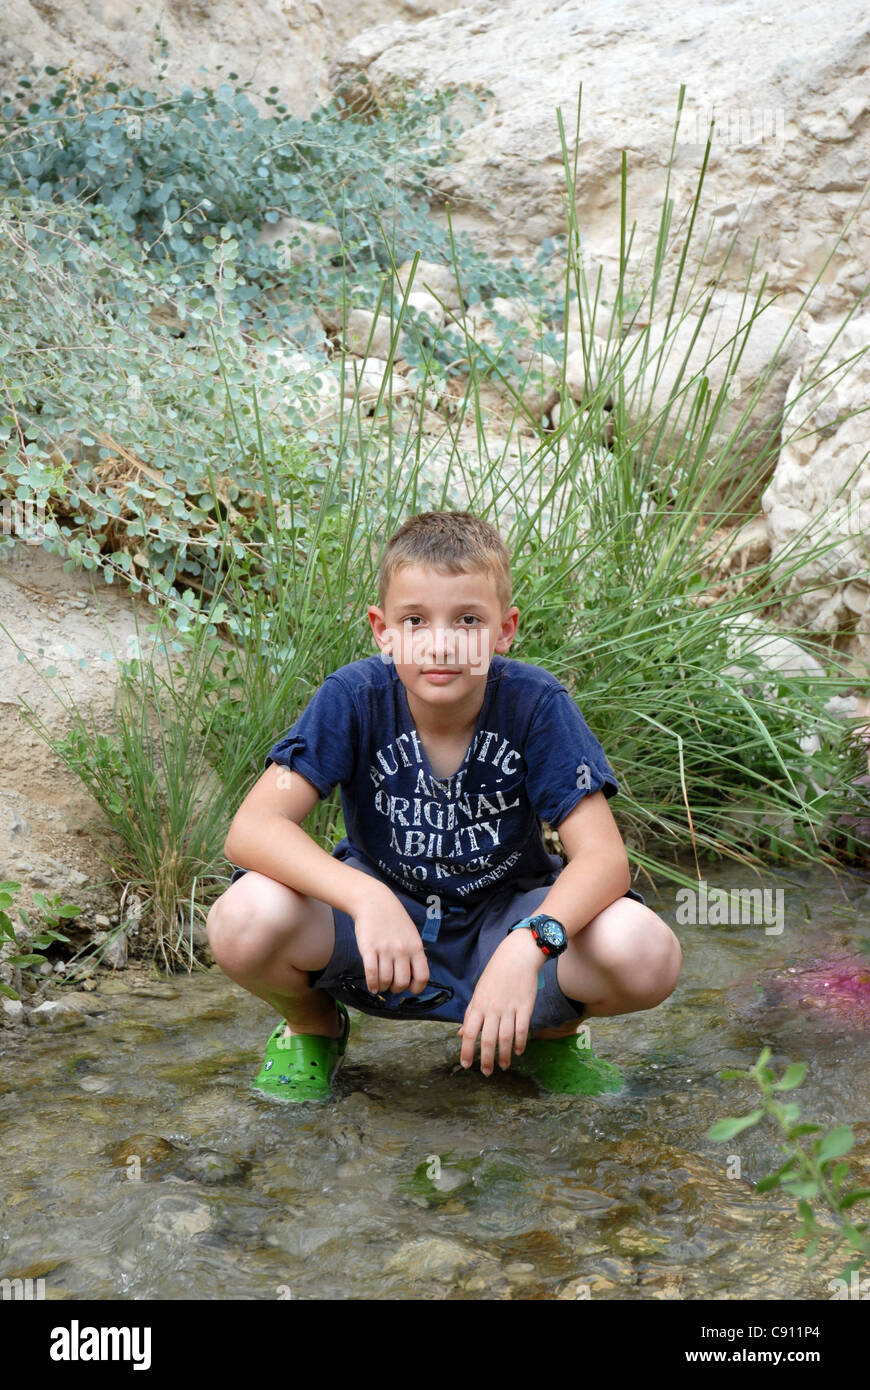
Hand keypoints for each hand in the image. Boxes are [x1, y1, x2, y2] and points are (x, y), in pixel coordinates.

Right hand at [353, 889, 428, 994]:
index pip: (422, 977)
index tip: (410, 988)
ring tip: (381, 984)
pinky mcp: (369, 949)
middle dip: (396, 989)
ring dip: (383, 987)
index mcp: (416, 947)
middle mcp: (402, 950)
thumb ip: (414, 953)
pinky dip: (372, 985)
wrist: (374, 901)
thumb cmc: (393, 919)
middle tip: (392, 985)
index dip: (416, 988)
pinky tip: (372, 986)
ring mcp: (385, 950)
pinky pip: (371, 974)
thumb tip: (413, 976)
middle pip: (401, 982)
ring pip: (385, 980)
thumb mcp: (411, 934)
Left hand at [457, 930, 542, 1074]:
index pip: (469, 1032)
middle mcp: (493, 1008)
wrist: (517, 956)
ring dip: (504, 1055)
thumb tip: (461, 1034)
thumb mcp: (478, 992)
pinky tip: (519, 1051)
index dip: (466, 1050)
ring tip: (504, 1066)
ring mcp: (510, 1008)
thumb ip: (471, 1014)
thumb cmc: (495, 974)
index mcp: (478, 1005)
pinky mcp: (525, 1007)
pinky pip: (522, 1029)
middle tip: (486, 1073)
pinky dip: (520, 1043)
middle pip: (488, 1040)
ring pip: (505, 1038)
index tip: (466, 1064)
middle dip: (486, 1059)